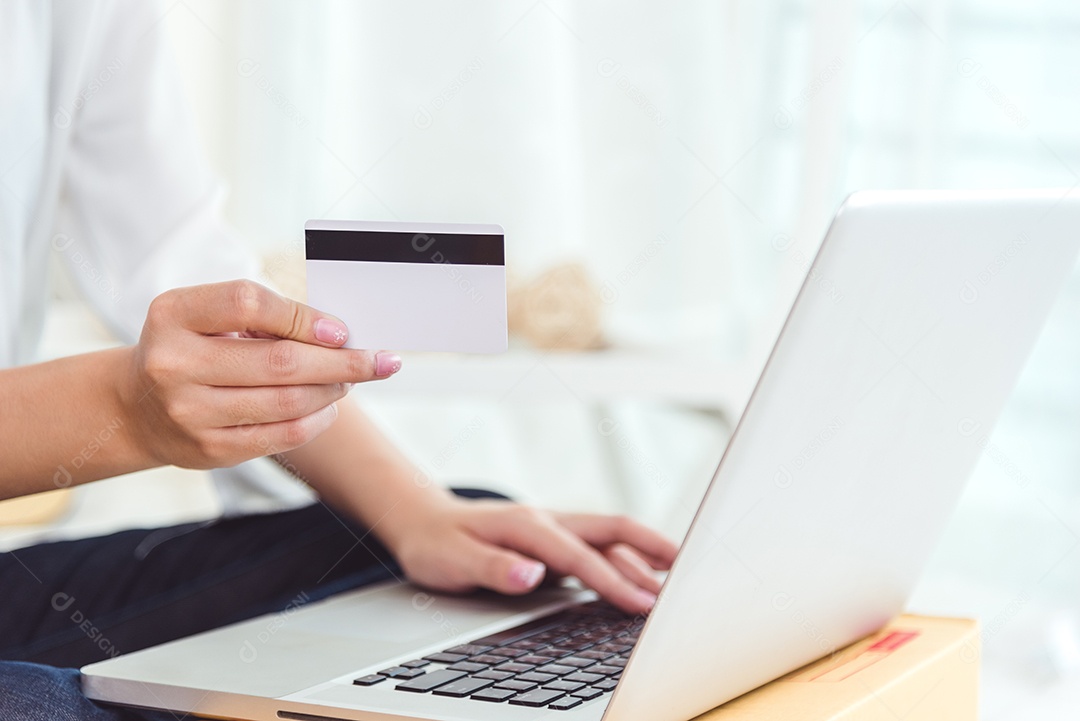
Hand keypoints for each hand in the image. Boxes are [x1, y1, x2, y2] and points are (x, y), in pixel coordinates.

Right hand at [119, 280, 400, 468]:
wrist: (136, 408)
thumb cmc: (189, 348)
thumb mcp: (204, 317)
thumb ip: (260, 315)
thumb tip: (335, 332)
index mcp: (174, 316)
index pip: (248, 304)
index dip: (303, 317)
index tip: (341, 330)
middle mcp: (175, 364)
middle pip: (280, 361)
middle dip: (342, 361)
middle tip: (378, 360)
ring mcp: (190, 412)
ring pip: (288, 402)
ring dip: (333, 390)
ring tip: (351, 379)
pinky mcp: (210, 449)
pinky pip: (283, 435)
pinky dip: (318, 420)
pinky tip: (329, 407)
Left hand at [386, 494, 678, 614]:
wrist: (418, 520)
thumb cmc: (434, 543)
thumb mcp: (453, 560)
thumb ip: (495, 568)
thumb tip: (534, 575)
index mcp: (528, 526)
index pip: (582, 557)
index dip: (615, 582)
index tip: (645, 605)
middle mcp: (546, 522)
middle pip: (611, 529)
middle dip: (651, 547)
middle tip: (689, 568)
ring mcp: (550, 528)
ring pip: (606, 538)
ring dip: (640, 555)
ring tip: (672, 579)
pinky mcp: (548, 539)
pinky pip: (594, 546)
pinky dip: (620, 558)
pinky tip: (632, 576)